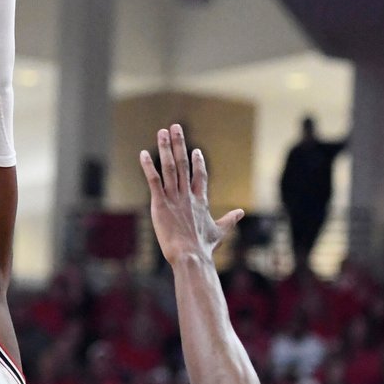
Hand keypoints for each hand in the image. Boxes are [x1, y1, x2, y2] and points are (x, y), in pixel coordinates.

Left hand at [140, 126, 243, 265]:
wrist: (191, 255)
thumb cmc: (204, 247)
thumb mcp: (220, 231)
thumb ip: (229, 220)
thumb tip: (241, 213)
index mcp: (200, 200)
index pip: (200, 176)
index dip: (198, 162)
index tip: (195, 150)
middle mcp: (187, 195)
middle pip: (183, 164)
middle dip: (179, 144)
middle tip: (176, 127)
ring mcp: (174, 198)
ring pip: (170, 168)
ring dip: (166, 148)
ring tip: (162, 132)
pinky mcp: (160, 204)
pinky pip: (154, 181)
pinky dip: (148, 167)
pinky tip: (143, 154)